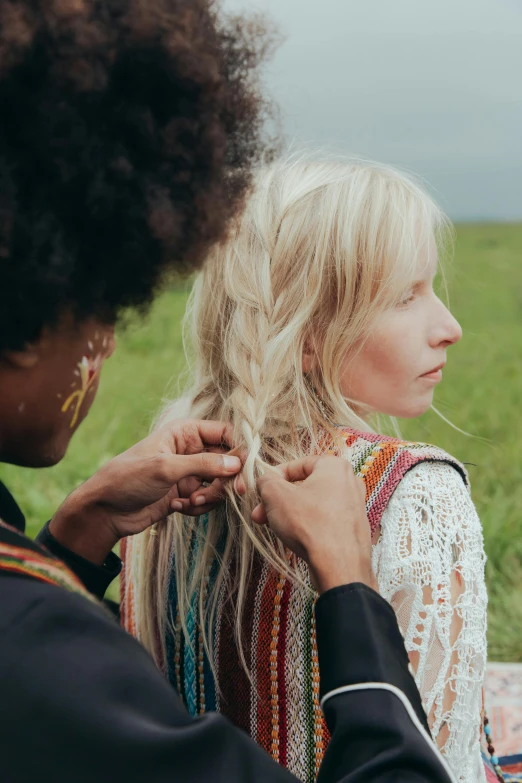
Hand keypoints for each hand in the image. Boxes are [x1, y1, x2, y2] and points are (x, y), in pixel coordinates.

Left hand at [50, 419, 240, 563]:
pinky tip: (177, 508)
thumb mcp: (166, 468)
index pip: (225, 433)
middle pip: (228, 461)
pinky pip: (207, 500)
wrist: (104, 511)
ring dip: (210, 496)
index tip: (245, 469)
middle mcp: (190, 450)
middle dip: (226, 479)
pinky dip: (198, 507)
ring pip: (220, 483)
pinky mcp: (185, 494)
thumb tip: (237, 464)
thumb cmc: (128, 478)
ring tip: (190, 502)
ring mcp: (189, 473)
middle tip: (228, 493)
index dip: (239, 449)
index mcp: (185, 433)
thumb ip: (203, 465)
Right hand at [253, 455, 375, 593]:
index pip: (298, 464)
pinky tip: (293, 538)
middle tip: (260, 513)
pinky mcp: (353, 529)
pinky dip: (307, 525)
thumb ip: (266, 481)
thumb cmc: (309, 523)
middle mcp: (350, 482)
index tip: (262, 490)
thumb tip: (265, 481)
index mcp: (335, 466)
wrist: (339, 566)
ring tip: (272, 527)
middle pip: (304, 486)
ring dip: (289, 513)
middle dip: (278, 500)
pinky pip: (324, 520)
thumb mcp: (275, 495)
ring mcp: (354, 507)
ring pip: (313, 504)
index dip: (274, 476)